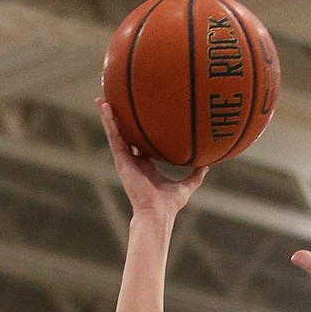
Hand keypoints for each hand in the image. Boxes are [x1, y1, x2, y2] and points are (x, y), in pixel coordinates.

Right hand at [97, 99, 206, 221]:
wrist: (157, 213)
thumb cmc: (169, 205)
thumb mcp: (187, 186)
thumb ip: (196, 175)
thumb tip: (208, 165)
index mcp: (145, 166)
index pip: (140, 145)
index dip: (138, 132)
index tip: (138, 118)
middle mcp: (133, 162)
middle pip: (125, 136)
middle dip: (119, 121)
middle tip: (115, 103)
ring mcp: (125, 161)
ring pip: (115, 134)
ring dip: (108, 117)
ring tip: (102, 98)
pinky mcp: (121, 161)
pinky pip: (114, 137)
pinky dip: (108, 122)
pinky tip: (105, 107)